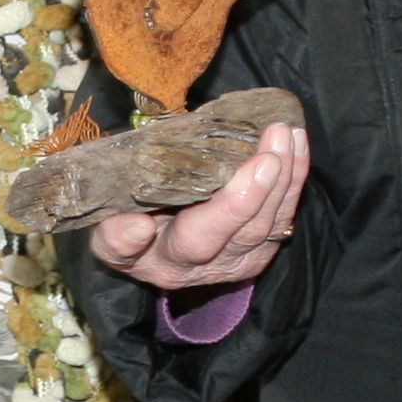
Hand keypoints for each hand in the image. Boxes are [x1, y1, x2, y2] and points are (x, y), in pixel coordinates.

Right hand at [87, 122, 308, 292]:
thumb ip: (114, 236)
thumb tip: (136, 227)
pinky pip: (284, 212)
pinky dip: (294, 176)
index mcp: (165, 263)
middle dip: (260, 187)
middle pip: (243, 231)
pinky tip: (296, 144)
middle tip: (271, 143)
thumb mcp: (105, 235)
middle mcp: (208, 267)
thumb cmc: (124, 222)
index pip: (196, 241)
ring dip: (285, 175)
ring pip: (272, 221)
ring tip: (286, 134)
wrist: (147, 235)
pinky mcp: (261, 245)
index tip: (241, 176)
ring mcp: (240, 257)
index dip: (215, 213)